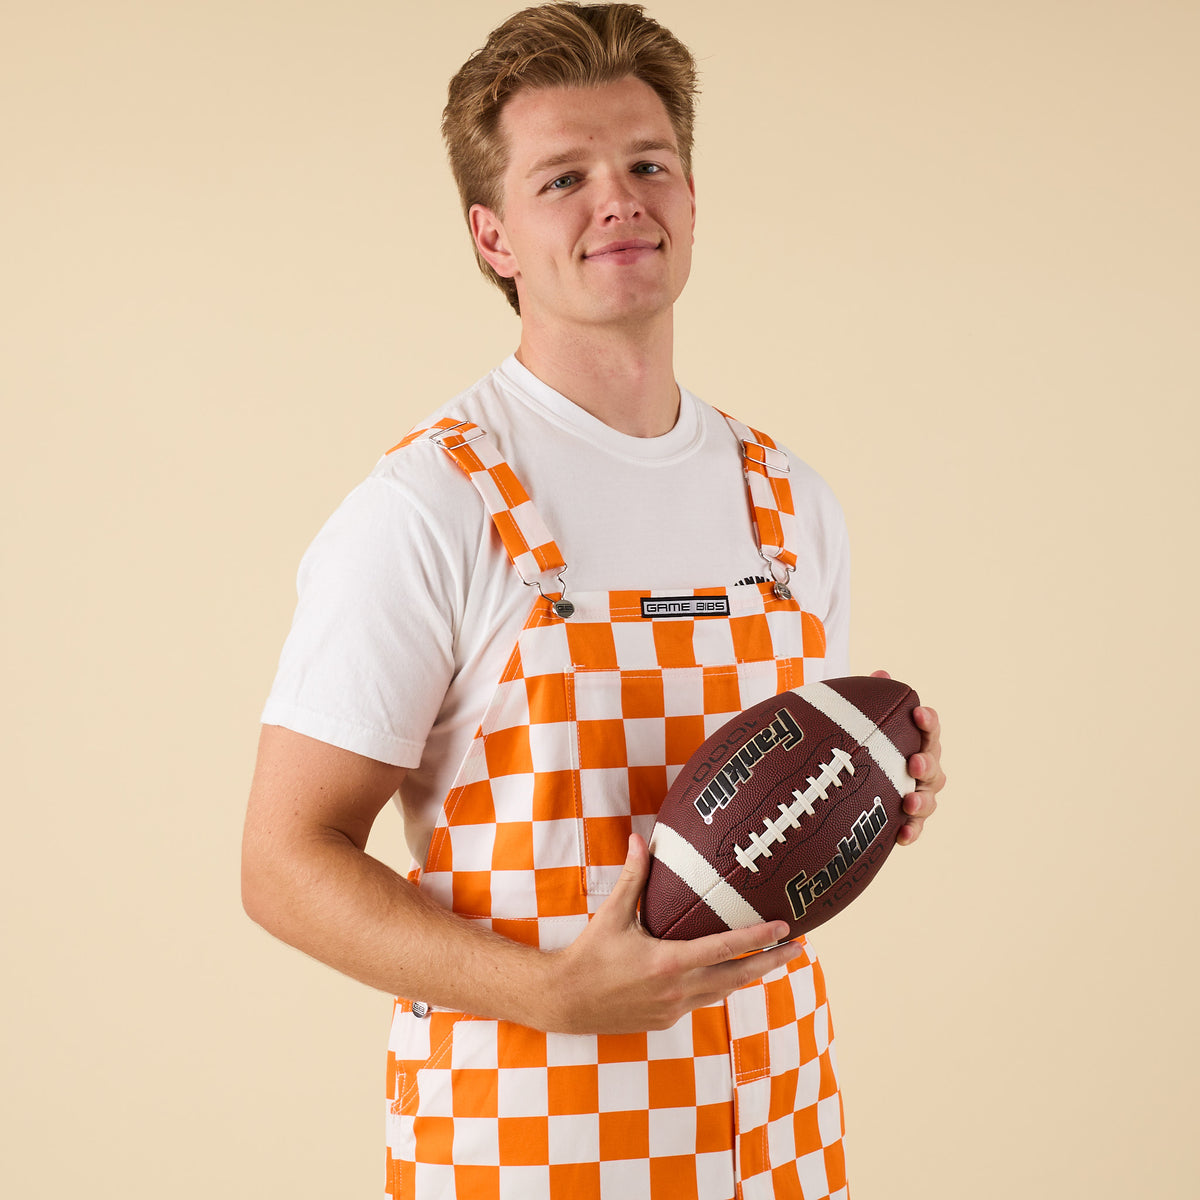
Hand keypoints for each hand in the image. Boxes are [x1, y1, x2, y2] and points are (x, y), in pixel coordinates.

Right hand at [547, 834, 804, 1034]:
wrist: (564, 1001)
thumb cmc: (588, 954)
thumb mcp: (611, 914)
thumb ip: (632, 877)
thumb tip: (638, 838)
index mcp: (670, 962)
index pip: (728, 948)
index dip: (760, 939)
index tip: (787, 930)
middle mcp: (679, 990)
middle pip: (738, 977)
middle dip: (771, 962)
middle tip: (799, 948)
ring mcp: (674, 1009)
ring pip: (723, 992)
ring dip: (748, 976)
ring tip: (771, 961)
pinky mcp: (666, 1021)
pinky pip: (700, 1001)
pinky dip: (716, 987)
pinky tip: (723, 975)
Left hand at [871, 670, 945, 845]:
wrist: (840, 781)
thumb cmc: (857, 743)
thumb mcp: (857, 720)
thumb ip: (870, 699)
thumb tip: (882, 673)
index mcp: (913, 740)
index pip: (928, 728)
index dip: (928, 721)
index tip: (918, 713)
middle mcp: (919, 768)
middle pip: (934, 765)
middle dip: (928, 762)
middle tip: (914, 761)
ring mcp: (915, 795)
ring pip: (930, 798)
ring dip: (923, 801)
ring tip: (910, 802)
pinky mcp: (903, 821)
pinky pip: (914, 829)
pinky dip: (912, 833)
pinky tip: (902, 836)